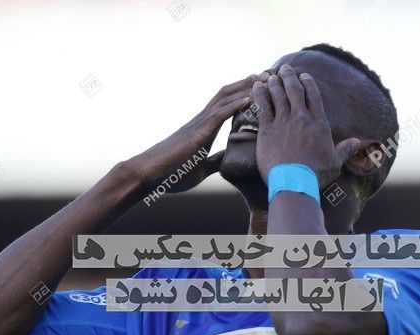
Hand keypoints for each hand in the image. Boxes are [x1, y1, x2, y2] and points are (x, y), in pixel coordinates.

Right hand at [126, 72, 268, 191]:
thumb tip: (227, 160)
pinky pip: (219, 115)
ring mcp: (199, 124)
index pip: (227, 104)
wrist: (148, 175)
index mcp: (204, 128)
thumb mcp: (201, 167)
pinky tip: (251, 98)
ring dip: (247, 88)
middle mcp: (202, 121)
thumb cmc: (171, 173)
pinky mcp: (197, 133)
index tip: (264, 87)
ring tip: (266, 78)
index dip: (245, 93)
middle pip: (229, 94)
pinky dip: (236, 104)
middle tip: (271, 74)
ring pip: (226, 98)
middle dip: (250, 83)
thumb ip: (214, 160)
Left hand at [252, 65, 359, 187]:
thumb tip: (357, 143)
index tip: (304, 76)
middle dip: (289, 77)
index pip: (314, 96)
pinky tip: (256, 86)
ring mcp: (283, 122)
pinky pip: (262, 106)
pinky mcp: (267, 130)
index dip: (308, 83)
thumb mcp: (335, 162)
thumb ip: (345, 149)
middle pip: (294, 91)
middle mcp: (301, 118)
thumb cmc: (316, 175)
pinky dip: (259, 94)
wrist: (294, 182)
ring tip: (270, 75)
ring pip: (278, 95)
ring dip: (274, 82)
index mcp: (319, 123)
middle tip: (284, 69)